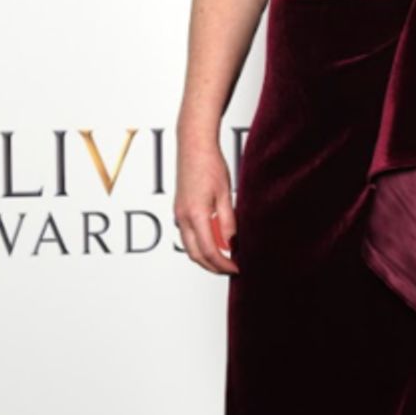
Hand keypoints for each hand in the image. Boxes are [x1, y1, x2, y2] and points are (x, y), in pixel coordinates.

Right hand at [175, 141, 239, 273]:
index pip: (209, 251)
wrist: (193, 146)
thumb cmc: (210, 165)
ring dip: (206, 256)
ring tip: (226, 257)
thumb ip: (228, 222)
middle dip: (213, 266)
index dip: (223, 264)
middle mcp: (183, 218)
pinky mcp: (179, 210)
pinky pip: (188, 235)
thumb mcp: (225, 195)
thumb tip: (232, 244)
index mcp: (196, 215)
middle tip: (231, 269)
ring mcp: (179, 214)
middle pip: (195, 255)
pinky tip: (216, 240)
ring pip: (190, 247)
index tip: (236, 268)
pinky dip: (201, 244)